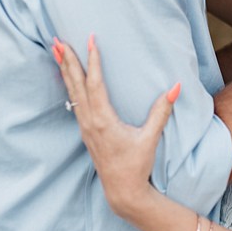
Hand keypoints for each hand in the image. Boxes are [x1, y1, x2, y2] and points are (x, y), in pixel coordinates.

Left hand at [53, 35, 175, 222]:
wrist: (122, 190)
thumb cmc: (137, 165)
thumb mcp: (151, 138)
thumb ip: (162, 111)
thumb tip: (175, 87)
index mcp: (103, 120)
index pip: (95, 84)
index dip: (91, 61)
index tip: (89, 40)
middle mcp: (89, 121)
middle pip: (75, 84)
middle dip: (67, 61)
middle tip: (57, 40)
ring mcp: (84, 126)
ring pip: (71, 92)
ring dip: (64, 70)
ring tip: (55, 50)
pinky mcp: (85, 130)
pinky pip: (74, 101)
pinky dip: (69, 85)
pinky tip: (65, 76)